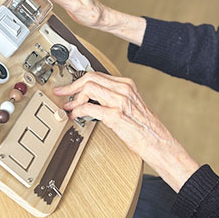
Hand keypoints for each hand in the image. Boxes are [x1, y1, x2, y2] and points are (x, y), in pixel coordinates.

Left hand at [54, 71, 198, 189]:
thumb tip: (93, 98)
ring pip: (88, 88)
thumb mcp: (131, 105)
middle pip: (90, 77)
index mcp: (127, 85)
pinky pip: (89, 107)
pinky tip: (74, 115)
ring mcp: (119, 101)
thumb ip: (114, 98)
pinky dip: (77, 110)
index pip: (97, 75)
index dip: (79, 80)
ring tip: (68, 106)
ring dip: (73, 97)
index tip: (69, 86)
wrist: (157, 142)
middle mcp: (123, 90)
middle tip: (61, 92)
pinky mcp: (115, 116)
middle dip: (72, 85)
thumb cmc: (144, 128)